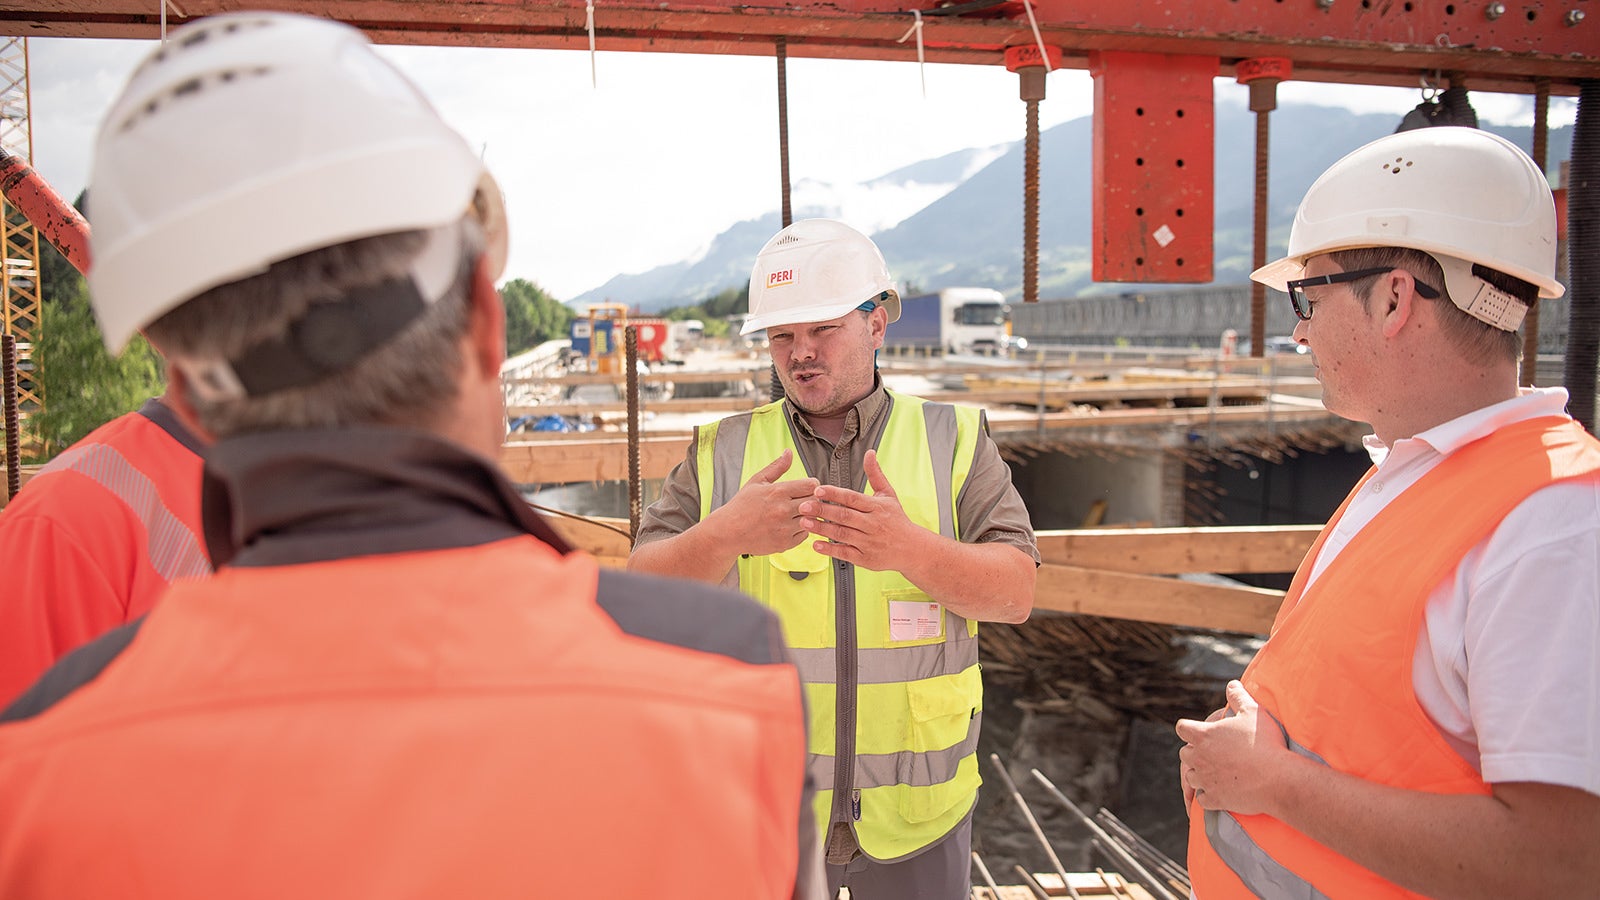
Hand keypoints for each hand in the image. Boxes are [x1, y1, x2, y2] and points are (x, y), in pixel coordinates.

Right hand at [709, 449, 818, 556]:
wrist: (728, 532)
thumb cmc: (742, 505)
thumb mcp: (757, 481)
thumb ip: (776, 467)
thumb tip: (789, 452)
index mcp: (777, 492)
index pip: (812, 485)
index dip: (812, 485)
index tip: (806, 488)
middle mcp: (783, 510)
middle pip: (815, 502)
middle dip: (812, 499)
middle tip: (803, 500)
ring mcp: (784, 528)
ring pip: (812, 519)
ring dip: (807, 516)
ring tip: (796, 513)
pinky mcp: (785, 543)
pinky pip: (805, 534)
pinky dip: (800, 530)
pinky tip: (789, 525)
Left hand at [798, 449, 926, 571]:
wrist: (912, 549)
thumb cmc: (897, 520)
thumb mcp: (889, 495)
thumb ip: (875, 474)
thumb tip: (870, 452)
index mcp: (877, 507)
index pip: (852, 498)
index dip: (834, 494)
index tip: (818, 490)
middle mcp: (872, 524)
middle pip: (844, 516)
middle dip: (823, 510)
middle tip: (803, 506)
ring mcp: (868, 542)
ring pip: (842, 534)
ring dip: (822, 529)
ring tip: (804, 523)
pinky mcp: (865, 558)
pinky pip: (845, 553)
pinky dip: (830, 549)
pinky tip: (816, 545)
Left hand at [1175, 680, 1288, 817]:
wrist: (1278, 778)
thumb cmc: (1266, 742)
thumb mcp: (1253, 712)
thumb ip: (1238, 697)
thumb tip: (1231, 684)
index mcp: (1204, 735)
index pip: (1182, 728)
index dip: (1189, 729)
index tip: (1199, 731)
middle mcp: (1199, 757)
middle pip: (1184, 754)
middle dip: (1195, 753)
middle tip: (1213, 754)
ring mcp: (1205, 780)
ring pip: (1191, 777)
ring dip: (1200, 775)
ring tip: (1216, 773)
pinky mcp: (1214, 799)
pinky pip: (1202, 799)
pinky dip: (1209, 796)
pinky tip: (1219, 793)